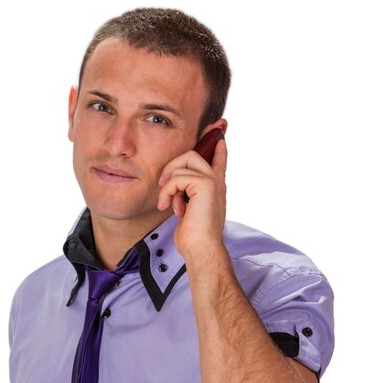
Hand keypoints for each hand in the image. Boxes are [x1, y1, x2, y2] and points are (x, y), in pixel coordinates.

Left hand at [157, 138, 227, 256]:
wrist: (201, 248)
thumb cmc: (194, 236)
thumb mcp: (190, 211)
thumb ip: (188, 196)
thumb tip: (176, 188)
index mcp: (216, 187)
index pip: (219, 159)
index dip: (216, 145)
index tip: (218, 134)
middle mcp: (217, 182)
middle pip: (193, 154)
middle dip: (173, 165)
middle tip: (163, 185)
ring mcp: (212, 181)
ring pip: (183, 162)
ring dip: (168, 182)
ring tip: (167, 202)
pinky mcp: (205, 185)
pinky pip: (178, 177)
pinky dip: (168, 191)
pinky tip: (169, 207)